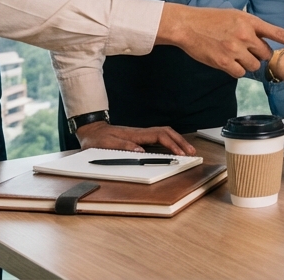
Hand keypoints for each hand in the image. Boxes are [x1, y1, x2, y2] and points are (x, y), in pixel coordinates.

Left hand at [74, 121, 195, 155]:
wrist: (91, 130)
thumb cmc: (97, 139)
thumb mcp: (106, 144)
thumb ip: (123, 146)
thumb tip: (140, 151)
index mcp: (135, 134)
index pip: (159, 136)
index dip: (172, 144)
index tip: (179, 153)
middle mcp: (140, 132)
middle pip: (167, 132)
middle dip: (181, 142)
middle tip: (191, 152)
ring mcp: (141, 133)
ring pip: (165, 133)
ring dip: (177, 140)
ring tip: (187, 149)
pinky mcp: (140, 136)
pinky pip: (160, 136)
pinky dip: (170, 140)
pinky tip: (174, 146)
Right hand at [156, 4, 283, 77]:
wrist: (187, 25)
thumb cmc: (210, 20)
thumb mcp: (235, 16)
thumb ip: (251, 27)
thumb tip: (263, 42)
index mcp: (249, 21)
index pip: (277, 32)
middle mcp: (245, 35)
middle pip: (264, 54)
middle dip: (257, 54)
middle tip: (243, 48)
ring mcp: (234, 49)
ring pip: (253, 66)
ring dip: (245, 63)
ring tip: (230, 52)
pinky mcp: (224, 62)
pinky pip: (240, 73)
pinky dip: (234, 70)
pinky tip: (224, 60)